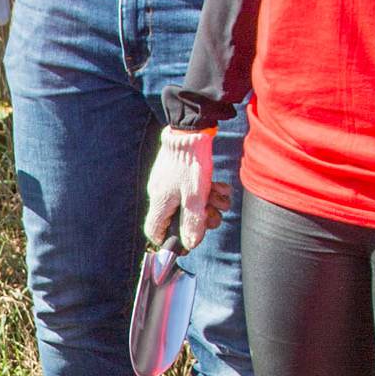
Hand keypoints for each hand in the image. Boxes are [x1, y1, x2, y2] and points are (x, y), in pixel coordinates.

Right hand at [143, 128, 221, 250]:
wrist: (191, 131)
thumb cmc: (190, 164)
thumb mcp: (196, 197)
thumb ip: (193, 223)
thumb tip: (190, 245)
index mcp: (159, 203)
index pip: (154, 232)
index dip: (170, 240)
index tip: (189, 238)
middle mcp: (160, 195)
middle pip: (179, 220)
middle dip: (201, 219)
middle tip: (213, 213)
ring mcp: (169, 184)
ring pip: (190, 204)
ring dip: (209, 204)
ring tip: (220, 196)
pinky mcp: (179, 174)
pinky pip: (192, 190)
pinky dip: (207, 191)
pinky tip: (219, 186)